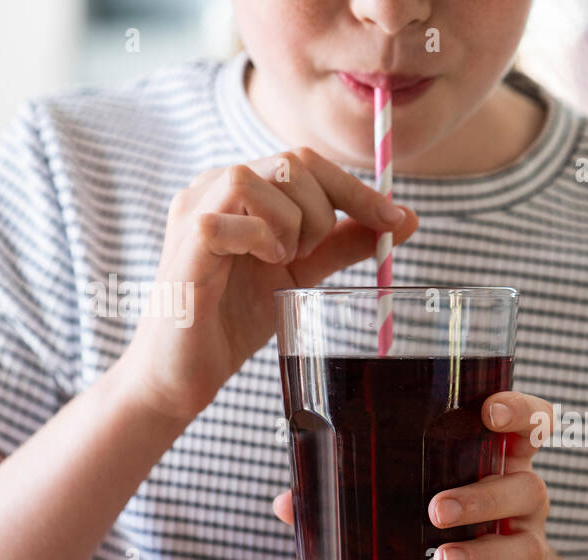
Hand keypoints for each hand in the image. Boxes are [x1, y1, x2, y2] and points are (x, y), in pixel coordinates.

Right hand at [121, 147, 418, 422]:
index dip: (355, 188)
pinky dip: (260, 240)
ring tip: (280, 261)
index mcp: (240, 188)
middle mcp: (211, 187)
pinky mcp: (184, 244)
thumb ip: (342, 243)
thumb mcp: (301, 273)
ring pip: (259, 179)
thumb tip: (403, 220)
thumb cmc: (234, 318)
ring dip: (291, 225)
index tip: (396, 220)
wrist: (185, 372)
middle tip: (311, 255)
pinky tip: (262, 264)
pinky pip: (229, 219)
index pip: (306, 160)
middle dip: (323, 211)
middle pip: (291, 160)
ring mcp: (193, 211)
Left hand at [272, 391, 555, 559]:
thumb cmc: (446, 521)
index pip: (528, 423)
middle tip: (436, 510)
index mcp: (496, 461)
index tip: (490, 411)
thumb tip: (287, 503)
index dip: (518, 412)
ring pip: (524, 546)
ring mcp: (529, 546)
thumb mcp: (410, 495)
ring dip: (484, 555)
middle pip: (524, 488)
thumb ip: (353, 491)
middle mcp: (522, 500)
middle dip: (481, 497)